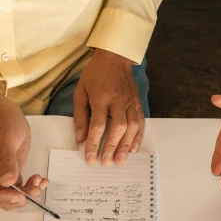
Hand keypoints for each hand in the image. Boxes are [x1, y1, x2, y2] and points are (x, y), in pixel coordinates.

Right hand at [0, 87, 47, 210]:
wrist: (8, 113)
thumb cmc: (4, 121)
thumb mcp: (6, 138)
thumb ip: (7, 160)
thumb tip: (8, 182)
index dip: (2, 196)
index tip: (19, 195)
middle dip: (16, 199)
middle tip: (34, 190)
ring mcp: (1, 174)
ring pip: (10, 196)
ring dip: (26, 194)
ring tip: (40, 183)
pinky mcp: (12, 172)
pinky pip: (19, 187)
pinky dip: (30, 187)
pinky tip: (41, 180)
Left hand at [73, 49, 143, 165]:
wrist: (115, 58)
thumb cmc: (95, 74)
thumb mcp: (80, 91)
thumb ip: (80, 115)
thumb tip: (81, 137)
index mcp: (101, 97)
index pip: (98, 125)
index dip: (94, 143)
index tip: (90, 158)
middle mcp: (118, 101)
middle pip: (117, 128)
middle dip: (112, 147)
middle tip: (107, 162)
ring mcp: (130, 102)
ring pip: (132, 126)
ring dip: (126, 145)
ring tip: (121, 160)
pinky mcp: (137, 102)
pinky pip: (140, 122)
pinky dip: (138, 136)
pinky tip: (133, 148)